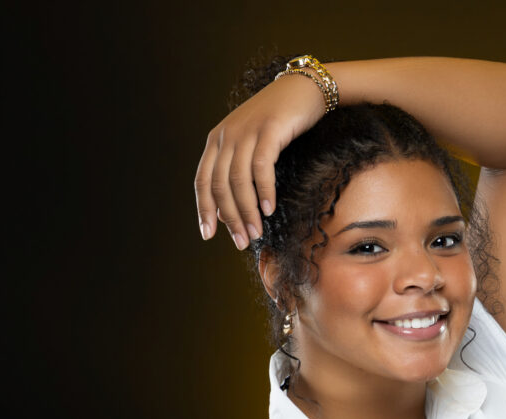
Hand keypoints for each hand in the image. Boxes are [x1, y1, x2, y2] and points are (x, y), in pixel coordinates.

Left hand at [194, 74, 325, 248]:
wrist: (302, 89)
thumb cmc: (277, 123)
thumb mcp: (249, 146)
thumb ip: (235, 174)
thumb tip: (225, 212)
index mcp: (217, 141)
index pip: (202, 181)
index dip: (204, 210)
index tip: (208, 235)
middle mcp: (227, 135)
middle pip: (220, 185)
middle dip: (230, 218)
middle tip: (241, 242)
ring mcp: (247, 131)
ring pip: (239, 180)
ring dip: (247, 211)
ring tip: (256, 232)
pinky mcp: (269, 129)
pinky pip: (261, 167)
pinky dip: (264, 191)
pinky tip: (269, 210)